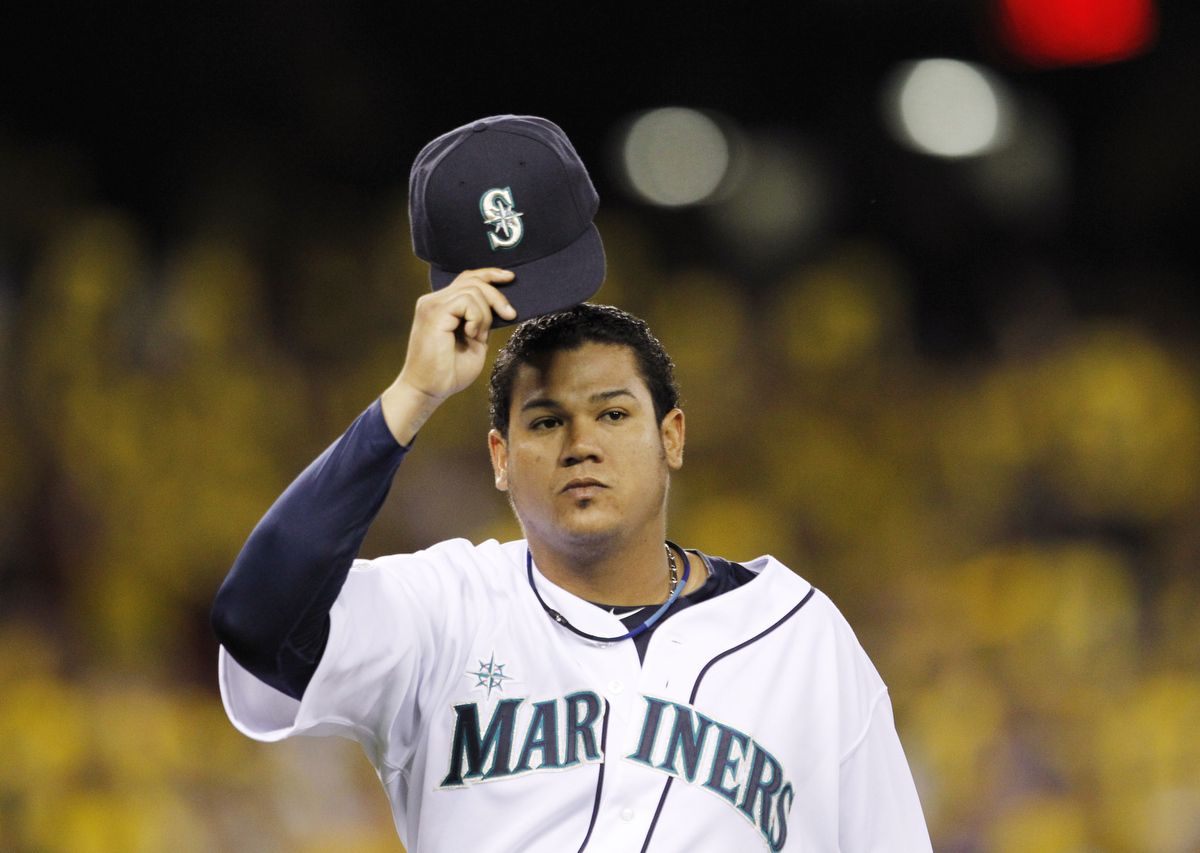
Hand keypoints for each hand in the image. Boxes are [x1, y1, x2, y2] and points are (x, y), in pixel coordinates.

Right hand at [381, 269, 515, 443]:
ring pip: (473, 289)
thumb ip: (482, 323)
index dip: (489, 274)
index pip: (467, 279)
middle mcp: (433, 301)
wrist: (428, 390)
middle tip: (510, 314)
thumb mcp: (474, 343)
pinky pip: (466, 301)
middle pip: (472, 279)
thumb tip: (499, 308)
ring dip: (485, 314)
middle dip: (497, 295)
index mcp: (441, 305)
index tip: (510, 278)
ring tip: (478, 336)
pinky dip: (477, 317)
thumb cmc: (448, 372)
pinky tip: (471, 334)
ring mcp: (432, 305)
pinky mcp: (434, 313)